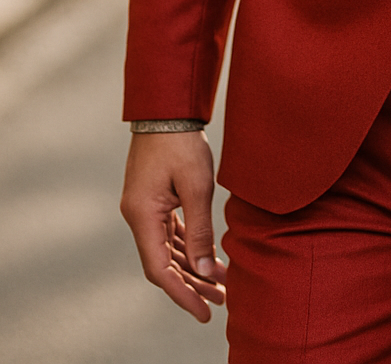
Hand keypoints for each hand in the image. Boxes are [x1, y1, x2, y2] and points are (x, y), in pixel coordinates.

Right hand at [120, 130, 227, 321]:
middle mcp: (138, 217)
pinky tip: (208, 256)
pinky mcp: (154, 199)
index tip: (204, 311)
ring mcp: (144, 208)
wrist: (167, 108)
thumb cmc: (181, 143)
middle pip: (164, 263)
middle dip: (192, 284)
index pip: (160, 270)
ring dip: (192, 266)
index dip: (182, 294)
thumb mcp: (197, 186)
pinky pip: (170, 232)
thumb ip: (200, 230)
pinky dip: (189, 246)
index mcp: (143, 216)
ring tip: (222, 283)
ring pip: (168, 249)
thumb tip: (206, 270)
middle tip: (221, 300)